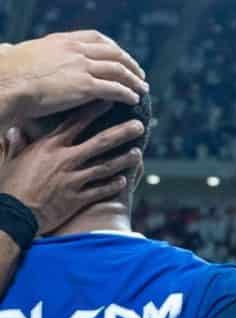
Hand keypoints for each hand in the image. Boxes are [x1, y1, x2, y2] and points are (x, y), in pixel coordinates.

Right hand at [0, 31, 147, 118]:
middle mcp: (76, 50)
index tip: (122, 55)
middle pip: (114, 53)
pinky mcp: (86, 86)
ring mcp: (82, 67)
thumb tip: (9, 49)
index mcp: (62, 41)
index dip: (113, 47)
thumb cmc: (5, 73)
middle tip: (139, 74)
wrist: (6, 83)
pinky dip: (127, 93)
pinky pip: (115, 89)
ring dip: (134, 80)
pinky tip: (133, 100)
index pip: (97, 38)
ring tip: (142, 89)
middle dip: (130, 63)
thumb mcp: (19, 53)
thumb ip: (28, 52)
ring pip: (119, 71)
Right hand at [1, 107, 145, 231]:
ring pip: (105, 166)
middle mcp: (64, 160)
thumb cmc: (9, 186)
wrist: (12, 215)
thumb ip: (15, 145)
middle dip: (121, 133)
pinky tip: (124, 181)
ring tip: (138, 153)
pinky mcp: (77, 199)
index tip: (110, 102)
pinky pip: (100, 190)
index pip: (75, 123)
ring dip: (124, 159)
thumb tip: (14, 131)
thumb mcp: (10, 161)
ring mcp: (73, 180)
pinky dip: (112, 185)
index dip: (94, 111)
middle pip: (100, 142)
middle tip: (139, 125)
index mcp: (48, 147)